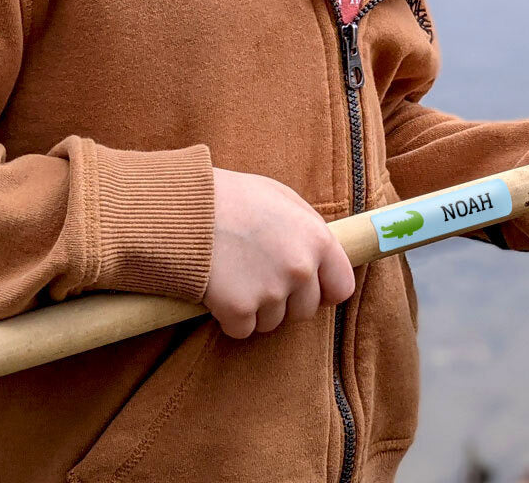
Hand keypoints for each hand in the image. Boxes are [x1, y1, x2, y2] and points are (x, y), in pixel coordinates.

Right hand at [203, 166, 355, 338]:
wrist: (186, 208)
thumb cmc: (234, 197)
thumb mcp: (282, 199)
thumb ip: (307, 230)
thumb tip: (319, 256)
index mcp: (317, 239)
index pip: (342, 288)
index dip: (325, 291)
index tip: (310, 290)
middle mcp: (300, 269)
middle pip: (305, 310)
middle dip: (287, 301)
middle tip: (260, 277)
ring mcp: (271, 291)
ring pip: (273, 322)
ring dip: (257, 308)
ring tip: (237, 275)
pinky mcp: (239, 309)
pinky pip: (242, 330)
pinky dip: (231, 318)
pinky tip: (221, 290)